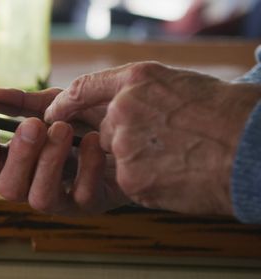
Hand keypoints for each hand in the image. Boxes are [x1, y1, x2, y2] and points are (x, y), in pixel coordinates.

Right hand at [0, 87, 129, 214]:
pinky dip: (87, 166)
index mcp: (22, 160)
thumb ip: (19, 101)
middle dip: (18, 156)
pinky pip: (82, 195)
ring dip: (48, 163)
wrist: (140, 124)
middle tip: (33, 125)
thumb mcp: (54, 102)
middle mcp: (37, 183)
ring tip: (64, 129)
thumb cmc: (91, 117)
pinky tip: (94, 141)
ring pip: (39, 199)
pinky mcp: (94, 203)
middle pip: (8, 189)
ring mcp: (65, 198)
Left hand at [46, 61, 260, 214]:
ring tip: (176, 158)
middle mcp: (124, 109)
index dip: (64, 105)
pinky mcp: (129, 178)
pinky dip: (147, 182)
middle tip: (156, 146)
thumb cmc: (224, 117)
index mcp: (136, 80)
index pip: (82, 89)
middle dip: (119, 142)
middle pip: (101, 132)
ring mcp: (124, 145)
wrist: (252, 150)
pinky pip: (127, 182)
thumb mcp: (177, 86)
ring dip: (137, 162)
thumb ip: (136, 93)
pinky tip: (175, 175)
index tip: (53, 114)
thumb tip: (106, 111)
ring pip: (113, 159)